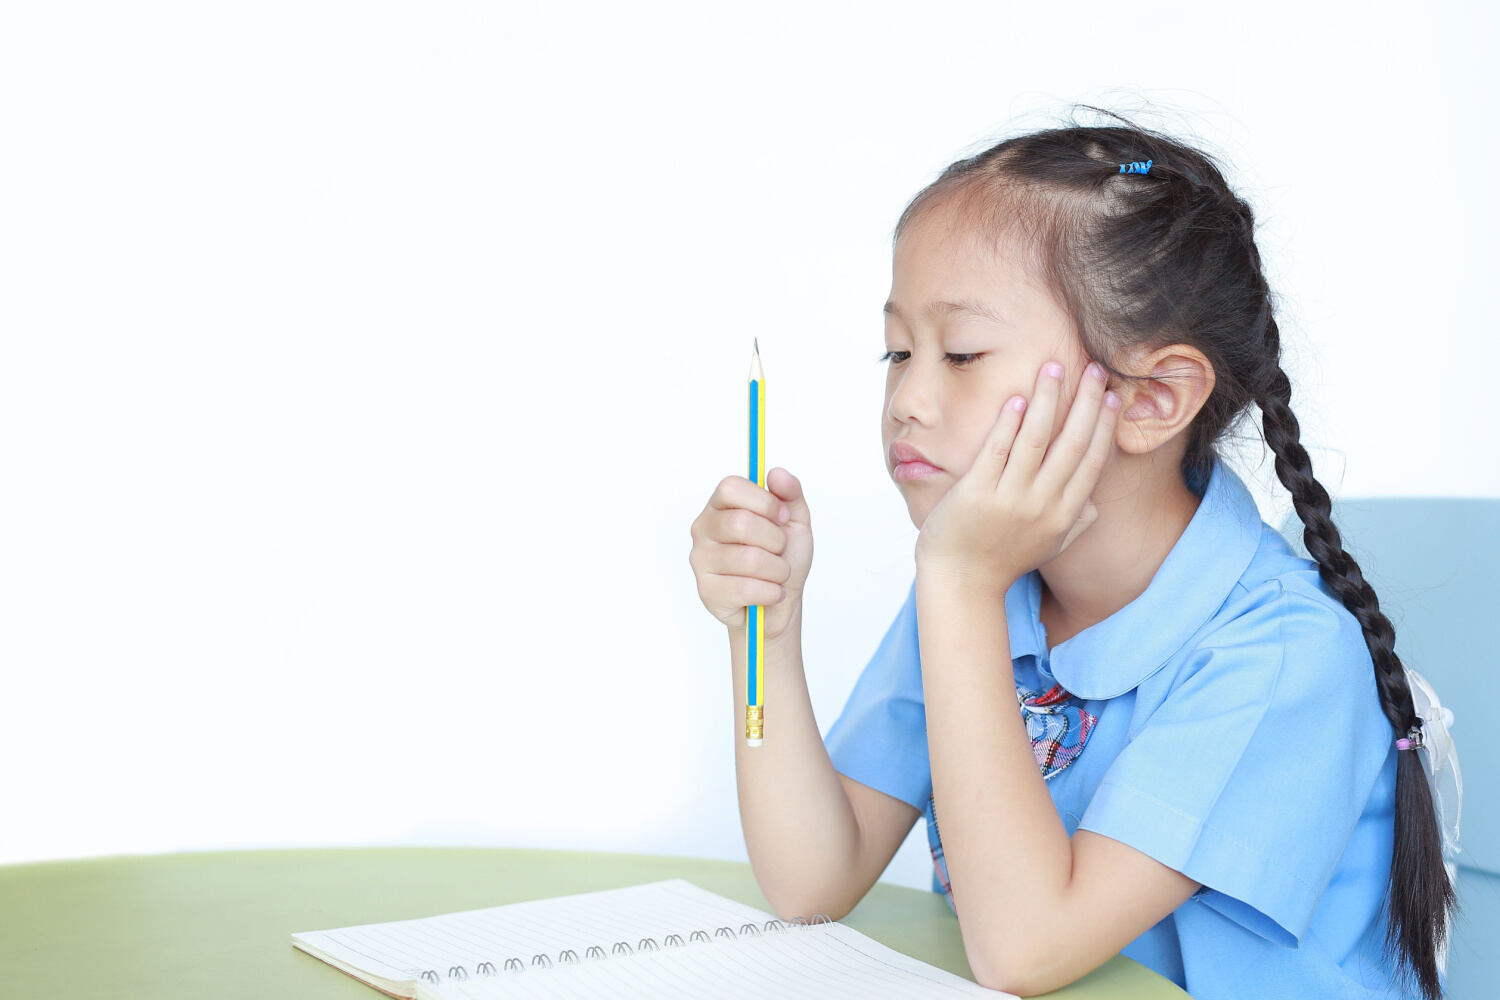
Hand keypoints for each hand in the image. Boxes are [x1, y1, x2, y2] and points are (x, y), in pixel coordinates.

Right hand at [688, 468, 814, 642]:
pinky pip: (746, 589)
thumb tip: (777, 473)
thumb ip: (790, 494)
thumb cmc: (783, 558)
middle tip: (779, 550)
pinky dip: (771, 592)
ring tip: (777, 574)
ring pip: (749, 559)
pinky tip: (770, 592)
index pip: (730, 487)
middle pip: (740, 523)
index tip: (781, 516)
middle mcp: (703, 528)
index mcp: (721, 505)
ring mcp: (701, 560)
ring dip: (777, 570)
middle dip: (775, 540)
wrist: (781, 604)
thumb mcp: (795, 522)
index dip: (763, 501)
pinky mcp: (706, 592)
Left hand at [914, 359, 1120, 595]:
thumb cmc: (1003, 562)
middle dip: (1085, 403)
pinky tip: (1017, 398)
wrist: (962, 584)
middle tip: (1094, 368)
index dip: (1103, 426)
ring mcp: (1010, 499)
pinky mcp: (977, 493)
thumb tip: (1096, 505)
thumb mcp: (1048, 547)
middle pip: (1071, 444)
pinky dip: (1009, 423)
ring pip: (1035, 440)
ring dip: (1047, 400)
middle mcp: (1042, 505)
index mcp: (1064, 515)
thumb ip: (1075, 524)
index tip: (1112, 396)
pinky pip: (997, 450)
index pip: (1092, 461)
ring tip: (1053, 367)